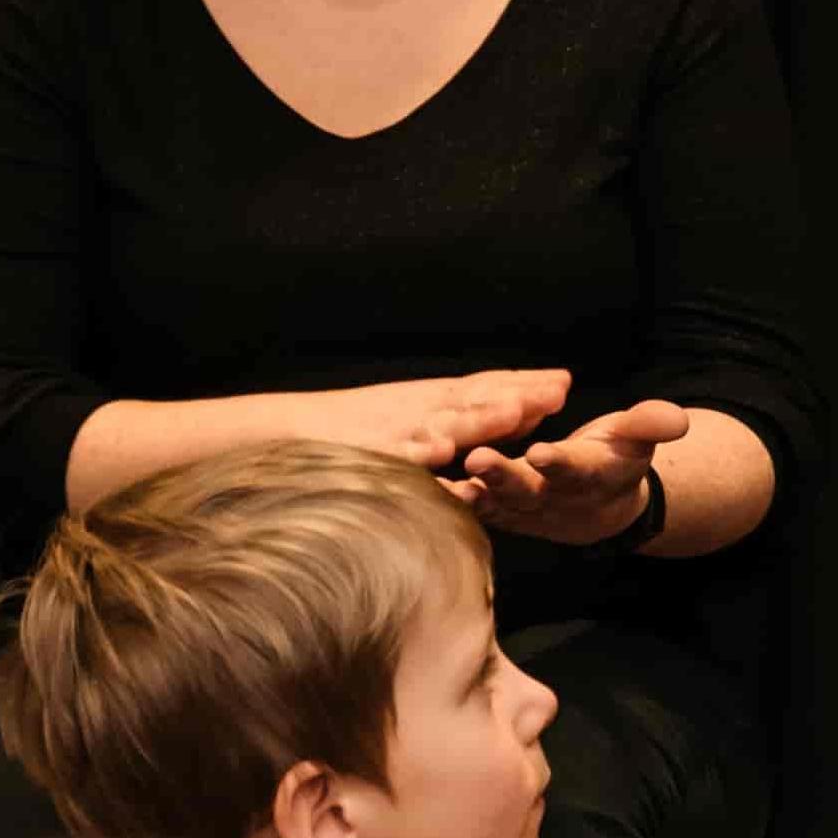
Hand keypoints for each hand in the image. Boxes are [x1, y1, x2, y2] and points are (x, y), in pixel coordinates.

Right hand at [316, 371, 569, 480]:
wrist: (276, 433)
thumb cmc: (350, 433)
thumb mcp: (415, 421)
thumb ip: (466, 420)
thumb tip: (521, 414)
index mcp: (429, 403)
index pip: (481, 390)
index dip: (521, 385)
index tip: (561, 381)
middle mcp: (415, 412)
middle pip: (473, 400)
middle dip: (516, 394)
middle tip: (557, 389)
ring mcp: (391, 432)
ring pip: (439, 423)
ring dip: (478, 416)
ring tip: (515, 409)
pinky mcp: (364, 455)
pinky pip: (391, 456)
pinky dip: (413, 452)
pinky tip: (435, 451)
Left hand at [457, 400, 689, 547]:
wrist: (601, 508)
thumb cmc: (615, 459)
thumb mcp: (637, 438)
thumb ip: (651, 425)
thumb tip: (677, 421)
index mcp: (591, 476)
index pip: (577, 470)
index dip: (560, 464)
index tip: (542, 454)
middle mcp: (555, 498)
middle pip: (528, 491)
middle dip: (504, 478)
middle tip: (479, 462)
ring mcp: (524, 509)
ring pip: (495, 503)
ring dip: (471, 494)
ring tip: (448, 484)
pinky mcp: (499, 511)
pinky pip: (474, 506)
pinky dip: (451, 500)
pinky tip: (425, 487)